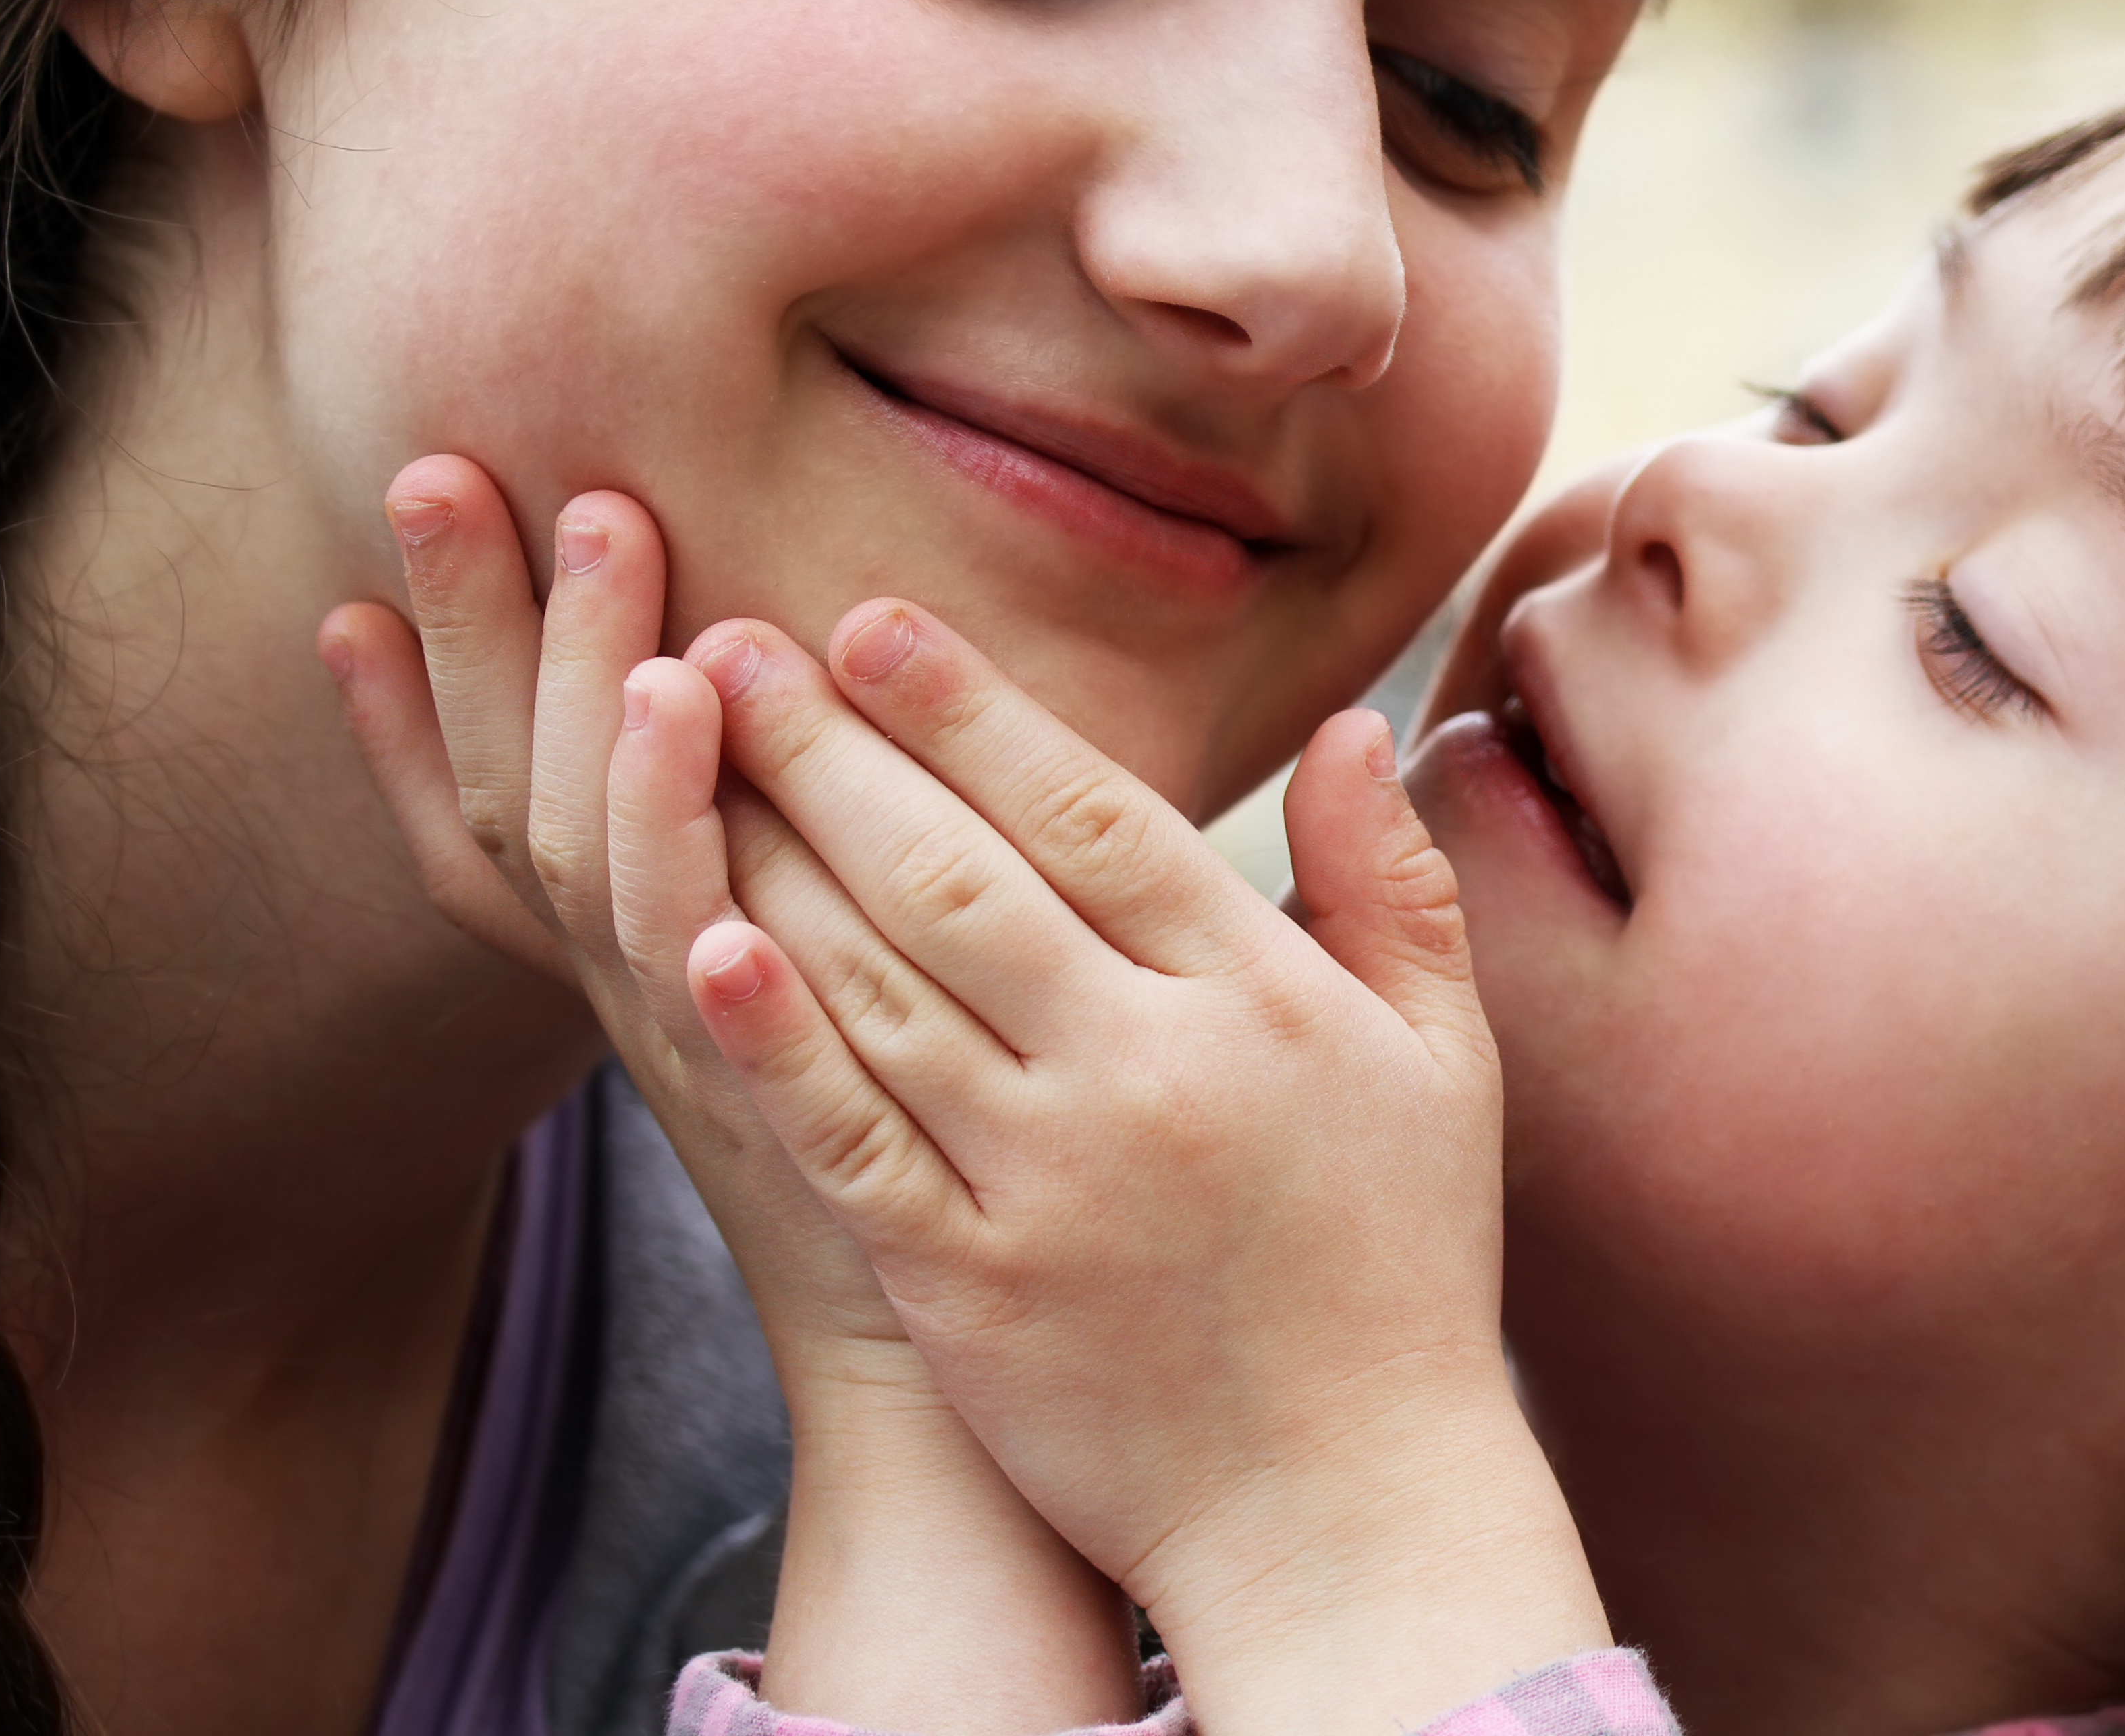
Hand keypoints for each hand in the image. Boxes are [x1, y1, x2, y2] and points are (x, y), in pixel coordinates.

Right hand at [321, 461, 902, 1369]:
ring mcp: (697, 1039)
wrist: (947, 1365)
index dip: (406, 712)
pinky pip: (705, 942)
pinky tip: (680, 705)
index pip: (486, 823)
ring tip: (591, 533)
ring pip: (599, 847)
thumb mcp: (830, 981)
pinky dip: (678, 827)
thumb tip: (801, 699)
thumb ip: (803, 854)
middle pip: (513, 794)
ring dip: (584, 686)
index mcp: (643, 964)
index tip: (344, 585)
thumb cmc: (926, 1156)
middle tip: (443, 470)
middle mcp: (641, 996)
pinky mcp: (780, 1083)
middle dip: (470, 634)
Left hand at [677, 599, 1607, 1735]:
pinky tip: (698, 940)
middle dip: (831, 745)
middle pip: (959, 873)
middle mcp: (1146, 1071)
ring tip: (679, 751)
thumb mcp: (1445, 1061)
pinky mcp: (968, 1284)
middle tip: (729, 640)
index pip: (1094, 814)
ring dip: (767, 851)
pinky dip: (772, 1036)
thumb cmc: (1400, 1268)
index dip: (972, 708)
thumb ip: (1388, 883)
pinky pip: (849, 1135)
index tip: (871, 618)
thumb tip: (1350, 723)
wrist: (1346, 1507)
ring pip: (881, 983)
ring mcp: (1048, 1180)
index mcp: (1258, 1001)